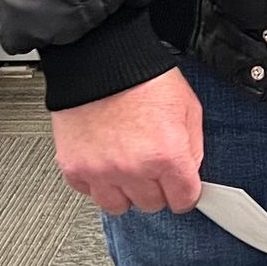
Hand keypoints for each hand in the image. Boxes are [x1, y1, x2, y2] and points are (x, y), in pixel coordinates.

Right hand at [52, 67, 203, 215]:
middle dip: (156, 187)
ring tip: (127, 165)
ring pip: (119, 206)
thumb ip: (192, 147)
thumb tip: (190, 173)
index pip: (184, 199)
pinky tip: (105, 158)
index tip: (181, 187)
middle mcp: (134, 168)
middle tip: (152, 165)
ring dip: (126, 190)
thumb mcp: (188, 107)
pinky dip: (97, 180)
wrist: (101, 59)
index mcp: (167, 154)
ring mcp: (101, 171)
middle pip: (152, 205)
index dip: (185, 191)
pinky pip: (89, 192)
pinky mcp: (74, 167)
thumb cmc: (143, 77)